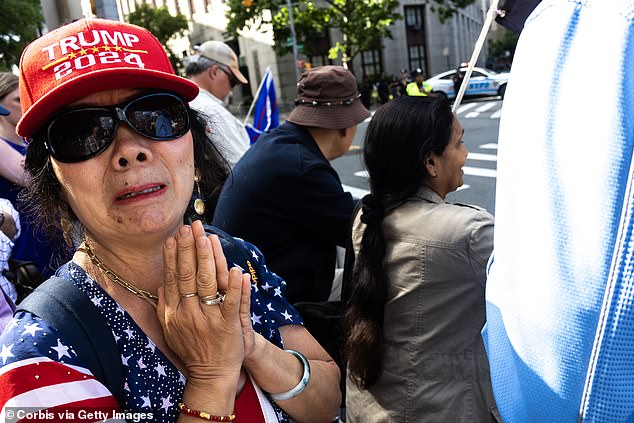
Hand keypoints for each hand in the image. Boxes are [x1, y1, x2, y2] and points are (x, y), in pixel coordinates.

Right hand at [157, 220, 250, 386]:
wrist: (210, 375)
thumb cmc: (191, 350)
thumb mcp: (170, 330)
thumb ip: (164, 306)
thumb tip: (161, 284)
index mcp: (174, 312)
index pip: (173, 278)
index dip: (173, 256)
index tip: (173, 237)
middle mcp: (189, 313)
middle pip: (188, 275)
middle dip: (188, 249)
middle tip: (188, 227)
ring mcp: (209, 318)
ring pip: (208, 282)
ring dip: (207, 258)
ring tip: (206, 237)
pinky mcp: (229, 325)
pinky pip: (232, 302)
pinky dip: (234, 286)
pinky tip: (236, 269)